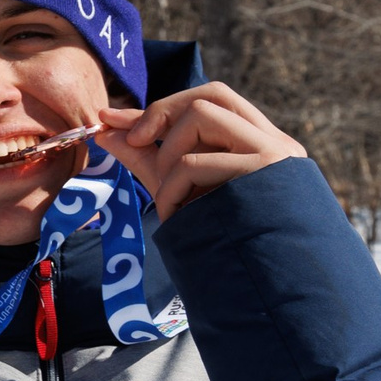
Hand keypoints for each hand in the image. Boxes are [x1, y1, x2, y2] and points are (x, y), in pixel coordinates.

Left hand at [95, 84, 305, 220]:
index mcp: (259, 144)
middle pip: (209, 95)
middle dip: (161, 112)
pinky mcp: (263, 172)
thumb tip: (107, 131)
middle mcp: (273, 141)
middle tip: (133, 141)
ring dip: (167, 155)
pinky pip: (193, 163)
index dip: (158, 108)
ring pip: (200, 117)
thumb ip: (147, 158)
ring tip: (169, 195)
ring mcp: (272, 154)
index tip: (110, 119)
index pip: (210, 102)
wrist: (261, 285)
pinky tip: (177, 217)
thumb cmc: (220, 240)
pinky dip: (171, 189)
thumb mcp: (180, 190)